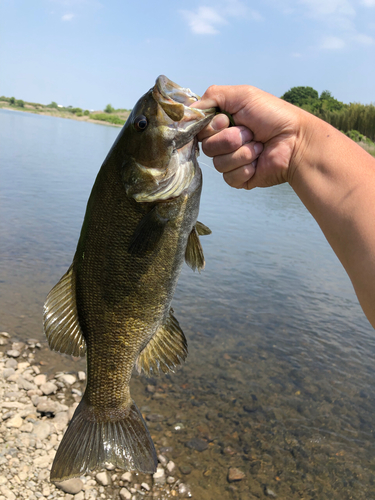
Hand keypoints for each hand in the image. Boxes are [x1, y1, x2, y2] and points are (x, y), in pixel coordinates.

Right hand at [191, 85, 307, 189]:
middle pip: (206, 147)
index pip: (199, 129)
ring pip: (218, 163)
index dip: (212, 126)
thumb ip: (212, 96)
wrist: (296, 141)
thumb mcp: (242, 95)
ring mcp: (231, 161)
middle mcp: (224, 142)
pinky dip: (246, 168)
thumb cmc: (273, 115)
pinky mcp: (239, 179)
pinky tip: (258, 162)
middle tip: (250, 132)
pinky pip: (229, 178)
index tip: (228, 120)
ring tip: (258, 146)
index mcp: (222, 123)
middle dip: (230, 138)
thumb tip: (188, 109)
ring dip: (242, 153)